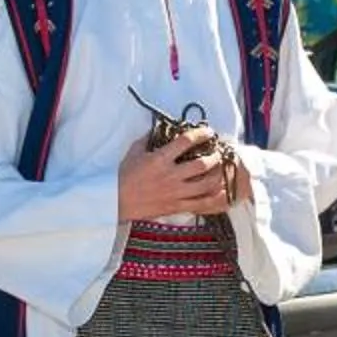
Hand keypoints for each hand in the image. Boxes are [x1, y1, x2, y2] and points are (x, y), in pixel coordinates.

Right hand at [118, 130, 241, 218]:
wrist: (115, 202)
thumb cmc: (123, 177)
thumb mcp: (134, 153)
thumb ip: (147, 139)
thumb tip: (158, 129)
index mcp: (160, 159)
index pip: (186, 142)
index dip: (201, 134)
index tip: (208, 132)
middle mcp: (171, 175)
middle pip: (202, 164)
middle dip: (215, 156)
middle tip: (218, 152)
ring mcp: (175, 193)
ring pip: (206, 185)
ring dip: (217, 176)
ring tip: (221, 170)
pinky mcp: (176, 207)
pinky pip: (201, 204)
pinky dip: (214, 199)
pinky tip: (221, 193)